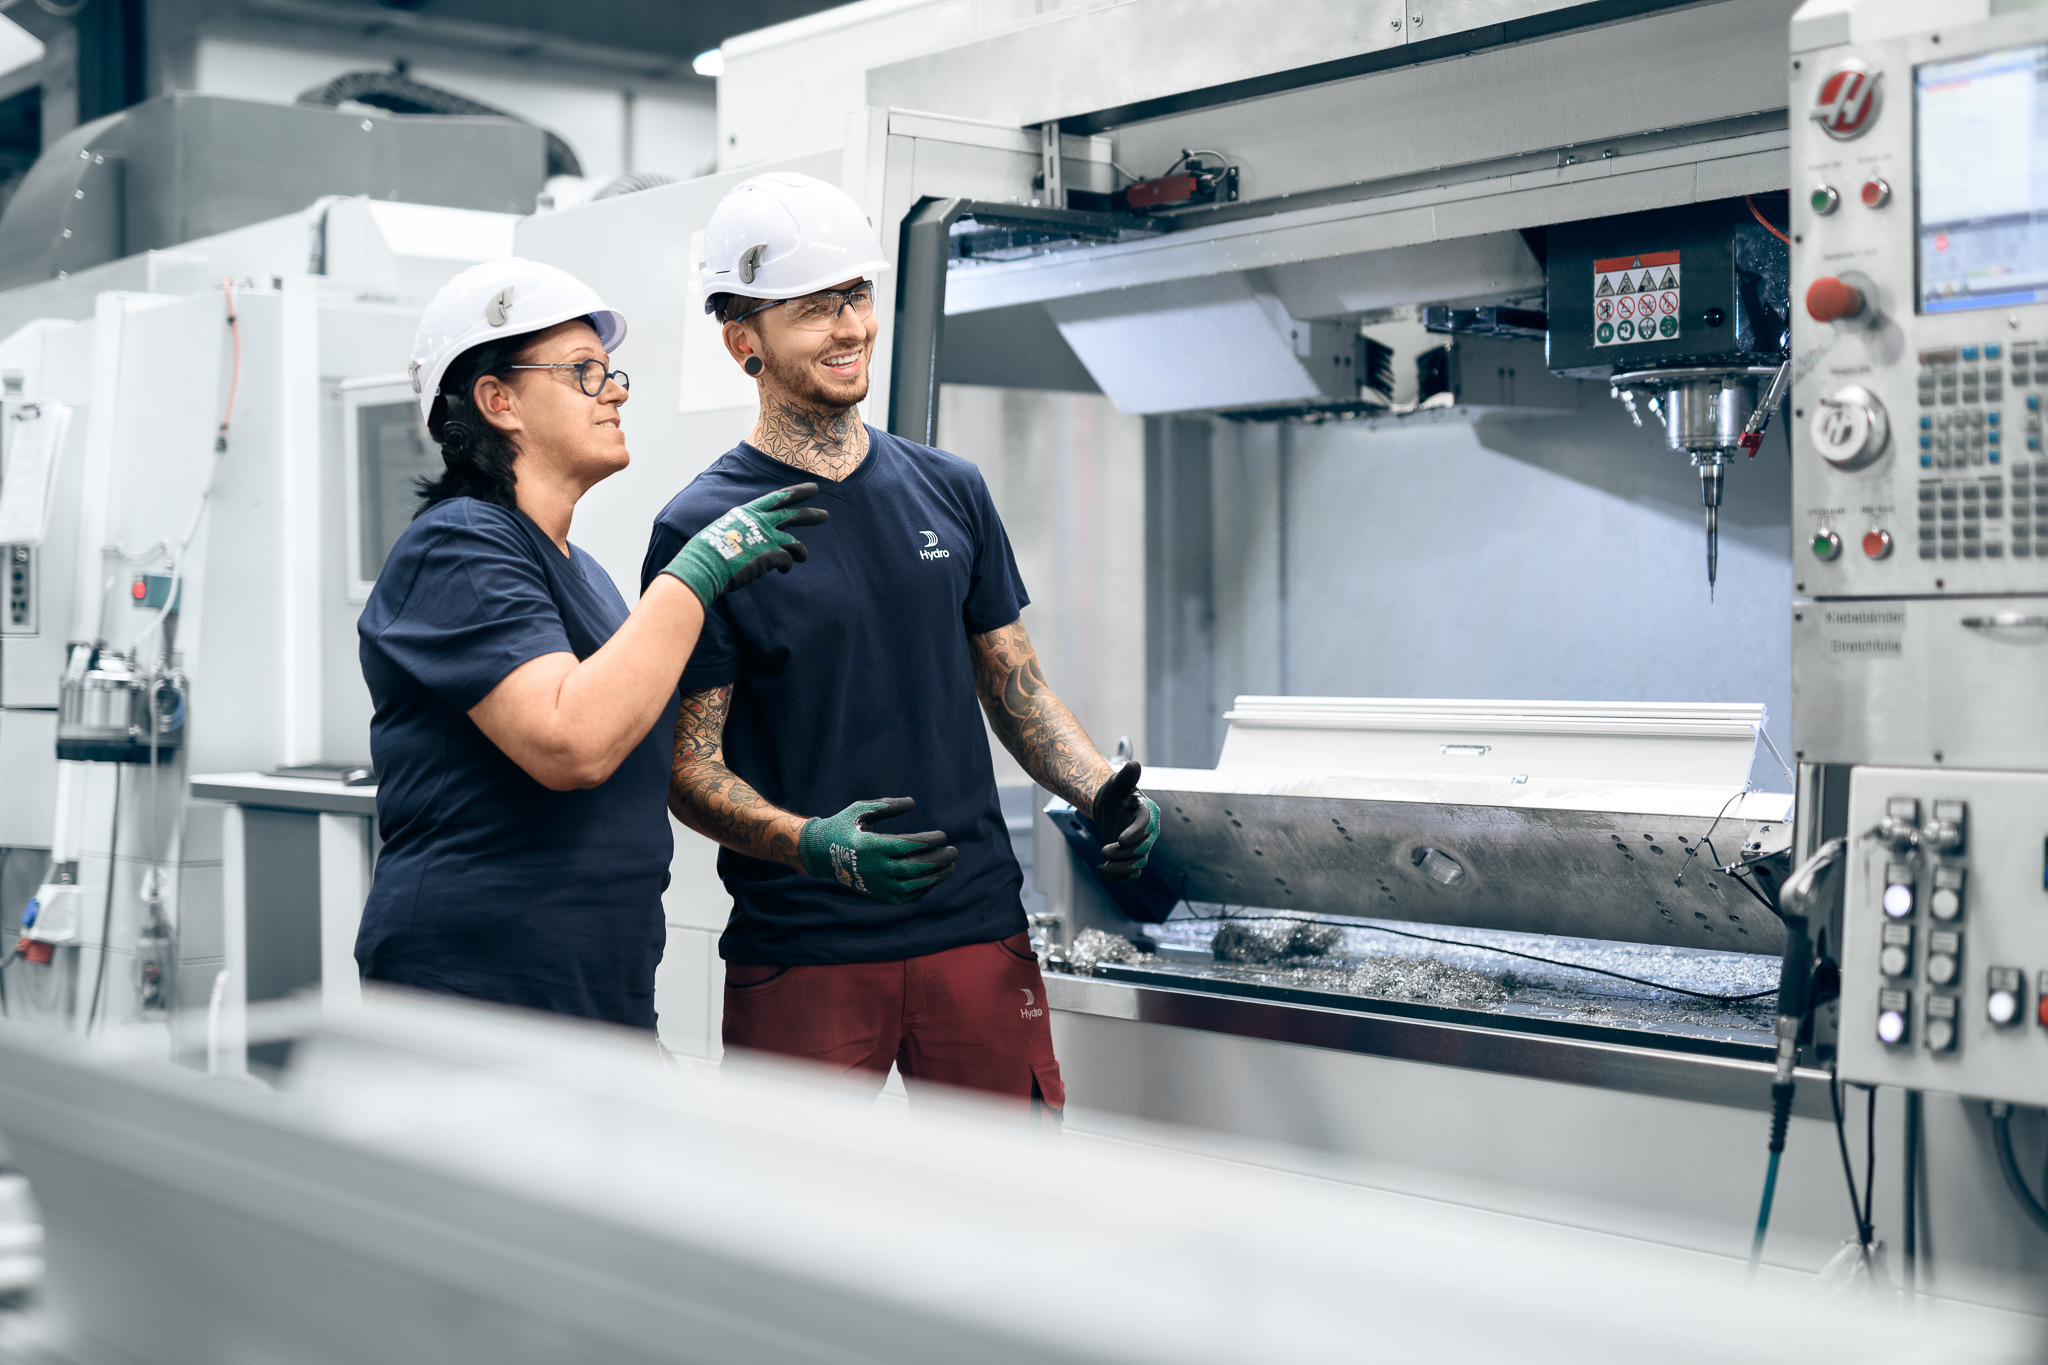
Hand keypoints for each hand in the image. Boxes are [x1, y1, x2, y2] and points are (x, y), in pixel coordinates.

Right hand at [660, 484, 827, 604]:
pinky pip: (788, 560)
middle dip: (810, 515)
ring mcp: (767, 537)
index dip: (797, 492)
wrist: (703, 565)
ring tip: (803, 556)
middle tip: (825, 515)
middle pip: (792, 516)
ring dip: (801, 551)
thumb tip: (746, 540)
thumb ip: (740, 531)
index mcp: (746, 512)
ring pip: (795, 542)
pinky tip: (782, 570)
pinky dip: (787, 566)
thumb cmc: (706, 553)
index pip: (776, 498)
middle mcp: (759, 522)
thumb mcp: (722, 532)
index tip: (813, 489)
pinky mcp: (771, 555)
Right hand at [798, 797, 958, 903]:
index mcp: (871, 845)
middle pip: (915, 867)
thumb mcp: (860, 809)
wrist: (819, 853)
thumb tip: (912, 803)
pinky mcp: (876, 893)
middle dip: (939, 860)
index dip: (929, 841)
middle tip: (954, 852)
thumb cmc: (842, 826)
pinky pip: (904, 896)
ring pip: (912, 885)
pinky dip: (922, 889)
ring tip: (951, 867)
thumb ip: (886, 806)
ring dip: (936, 877)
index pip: (908, 845)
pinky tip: (933, 879)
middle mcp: (874, 867)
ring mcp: (875, 883)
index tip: (943, 835)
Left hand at [1090, 760, 1159, 882]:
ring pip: (1138, 863)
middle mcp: (1149, 830)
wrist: (1111, 807)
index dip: (1135, 833)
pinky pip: (1132, 872)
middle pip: (1142, 848)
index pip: (1145, 824)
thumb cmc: (1116, 793)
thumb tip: (1134, 764)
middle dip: (1123, 854)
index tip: (1120, 841)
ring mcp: (1143, 844)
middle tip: (1104, 851)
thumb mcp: (1117, 783)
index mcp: (1147, 812)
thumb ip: (1126, 776)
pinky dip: (1120, 877)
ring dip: (1121, 868)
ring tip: (1104, 867)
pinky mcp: (1135, 856)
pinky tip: (1105, 875)